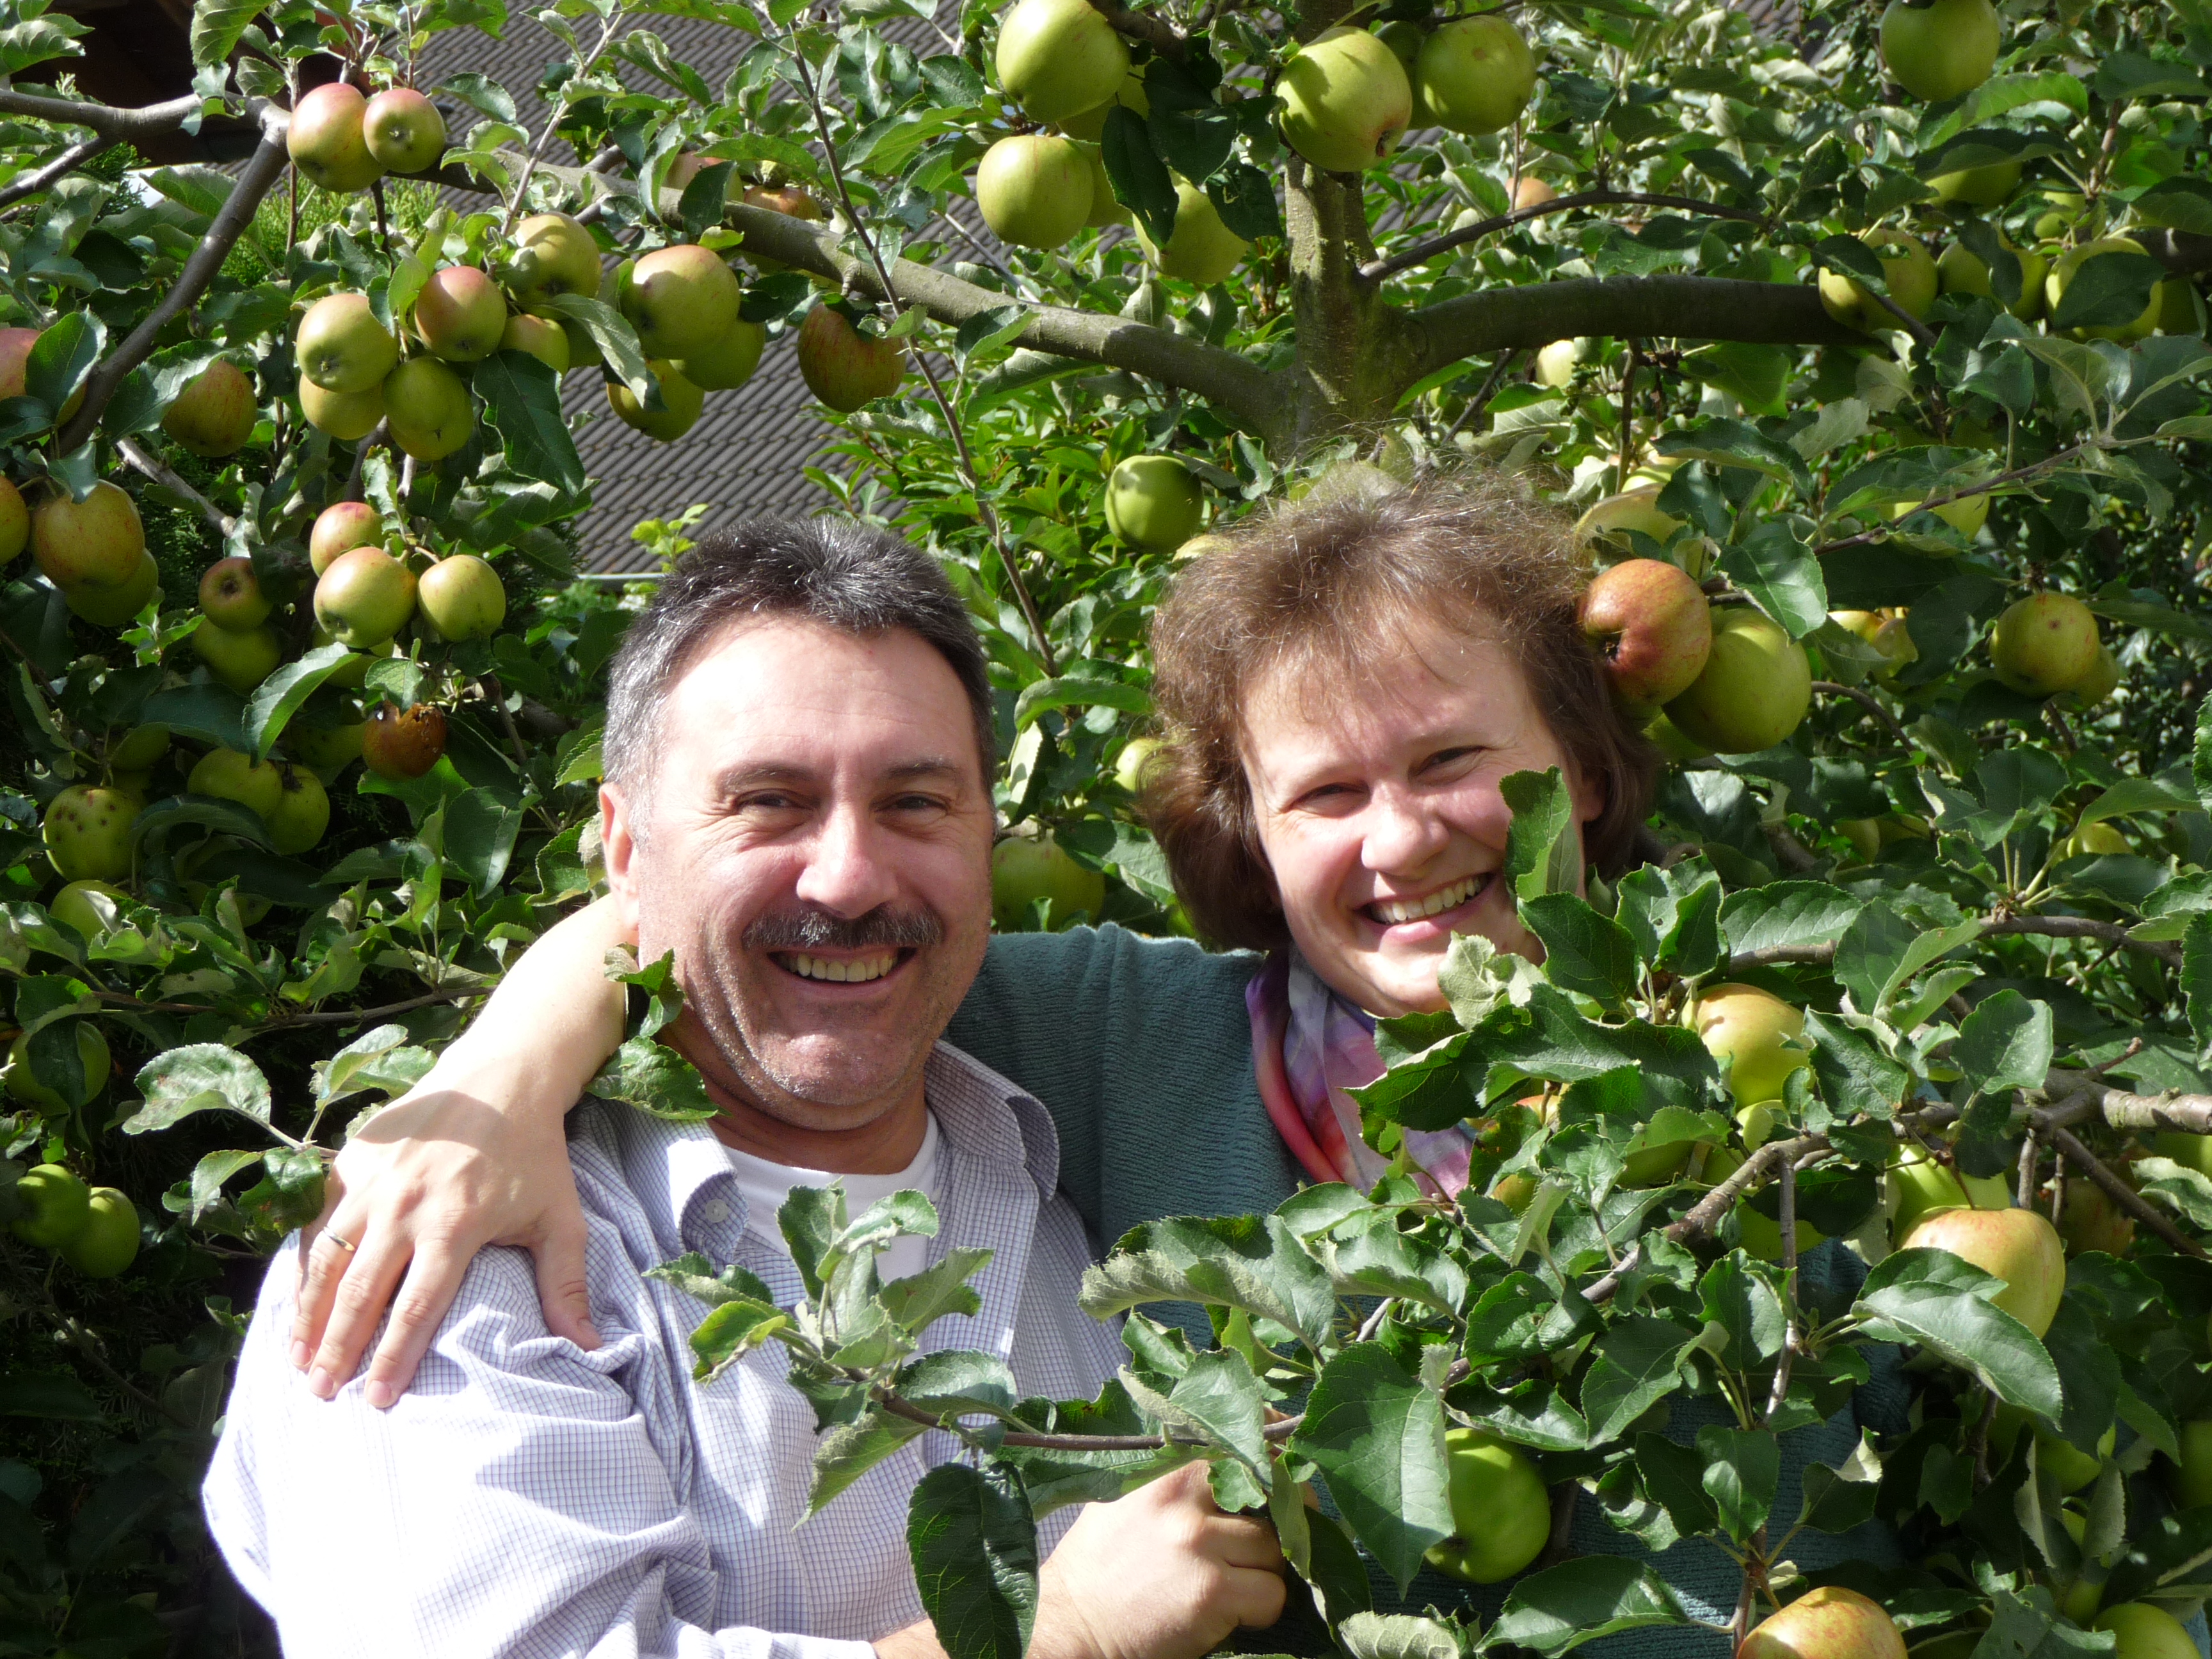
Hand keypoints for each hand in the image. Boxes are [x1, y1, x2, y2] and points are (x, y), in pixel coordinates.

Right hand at [290, 1053, 595, 1407]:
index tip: (375, 1400)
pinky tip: (296, 1298)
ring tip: (296, 1359)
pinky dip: (304, 1262)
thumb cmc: (534, 1154)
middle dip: (337, 1350)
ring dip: (308, 1313)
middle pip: (360, 1293)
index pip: (415, 1309)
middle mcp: (404, 1207)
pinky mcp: (352, 1160)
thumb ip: (566, 1286)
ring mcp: (372, 1182)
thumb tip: (589, 1347)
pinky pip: (317, 1220)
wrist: (501, 1078)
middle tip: (320, 1394)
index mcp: (454, 1227)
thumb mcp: (561, 1218)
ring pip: (327, 1259)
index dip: (392, 1359)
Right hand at [1032, 1461, 1286, 1658]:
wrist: (1072, 1622)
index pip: (1244, 1440)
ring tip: (1229, 1583)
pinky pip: (1271, 1595)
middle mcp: (1184, 1496)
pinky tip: (1227, 1613)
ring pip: (1276, 1550)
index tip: (1289, 1469)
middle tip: (1264, 1544)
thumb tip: (1244, 1461)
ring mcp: (1199, 1543)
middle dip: (1279, 1524)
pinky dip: (1260, 1609)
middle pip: (1273, 1499)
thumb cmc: (1101, 1563)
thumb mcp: (1129, 1495)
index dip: (1277, 1455)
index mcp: (1167, 1466)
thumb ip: (1178, 1475)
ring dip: (1263, 1572)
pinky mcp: (1210, 1591)